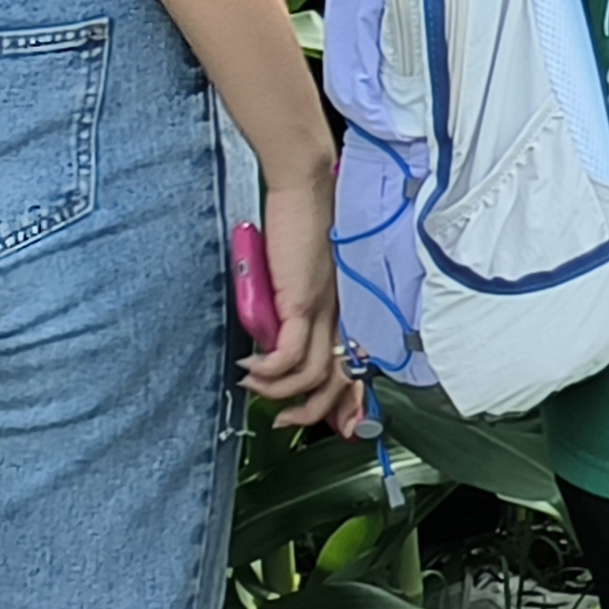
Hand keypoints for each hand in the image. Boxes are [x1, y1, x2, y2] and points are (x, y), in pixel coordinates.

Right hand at [239, 150, 370, 437]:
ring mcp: (326, 308)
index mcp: (345, 306)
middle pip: (341, 377)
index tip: (339, 423)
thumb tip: (270, 338)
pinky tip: (252, 368)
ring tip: (254, 386)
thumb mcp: (297, 275)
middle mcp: (341, 312)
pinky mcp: (304, 301)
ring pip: (315, 374)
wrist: (305, 186)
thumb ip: (292, 307)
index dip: (350, 398)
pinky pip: (291, 354)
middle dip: (317, 411)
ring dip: (280, 391)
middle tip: (285, 420)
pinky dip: (270, 370)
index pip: (357, 363)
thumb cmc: (301, 223)